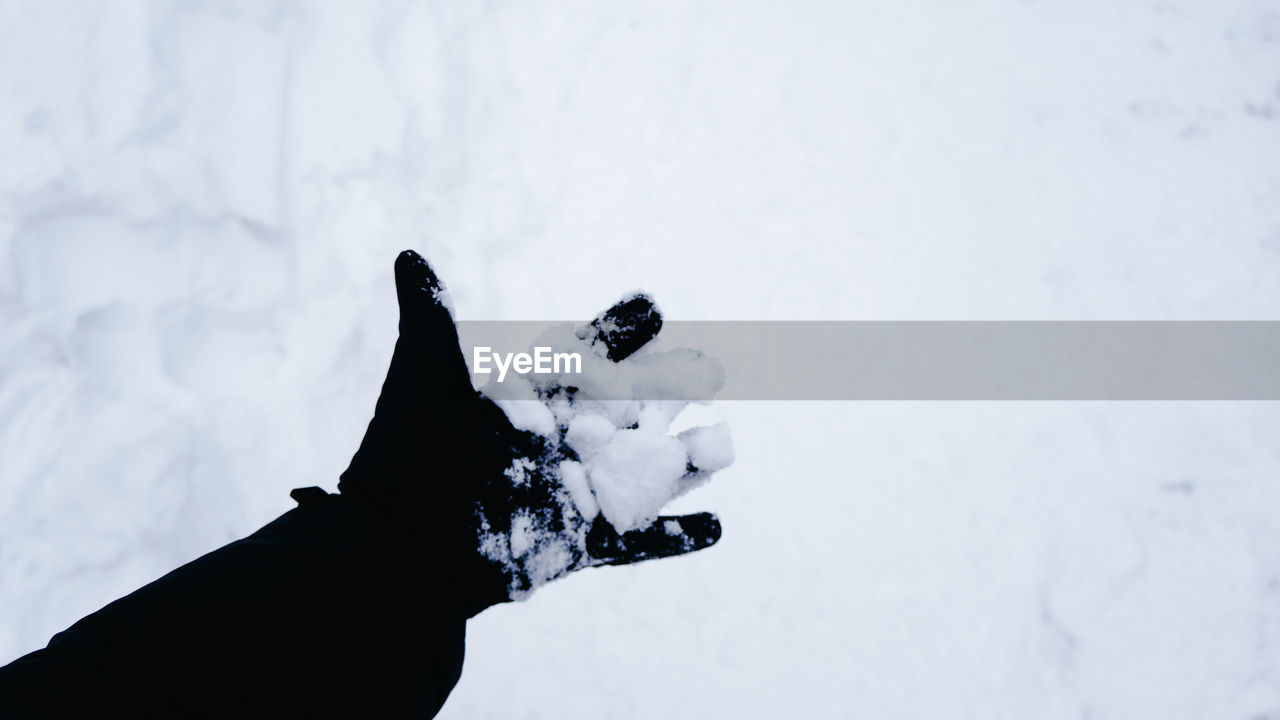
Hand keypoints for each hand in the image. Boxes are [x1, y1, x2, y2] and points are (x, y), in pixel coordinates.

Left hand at [337, 251, 728, 615]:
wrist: (397, 548)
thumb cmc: (408, 457)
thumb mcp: (424, 382)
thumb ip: (430, 321)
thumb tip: (407, 257)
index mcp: (528, 399)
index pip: (583, 354)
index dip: (618, 332)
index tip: (651, 308)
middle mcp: (557, 443)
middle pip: (627, 410)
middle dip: (670, 389)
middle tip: (711, 366)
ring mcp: (572, 493)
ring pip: (645, 473)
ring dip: (687, 459)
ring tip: (725, 441)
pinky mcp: (578, 544)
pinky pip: (639, 542)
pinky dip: (678, 536)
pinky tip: (720, 526)